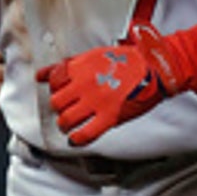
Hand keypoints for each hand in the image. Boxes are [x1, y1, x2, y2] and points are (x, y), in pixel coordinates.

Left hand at [37, 23, 179, 145]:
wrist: (156, 67)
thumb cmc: (127, 61)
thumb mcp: (93, 55)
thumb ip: (65, 66)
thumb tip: (40, 75)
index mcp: (81, 67)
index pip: (53, 80)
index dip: (56, 87)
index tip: (62, 91)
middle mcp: (85, 84)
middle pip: (56, 102)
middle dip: (60, 106)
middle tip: (68, 108)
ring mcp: (96, 101)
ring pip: (66, 119)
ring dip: (65, 124)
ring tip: (70, 124)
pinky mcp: (109, 117)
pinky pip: (85, 134)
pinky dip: (77, 139)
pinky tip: (76, 139)